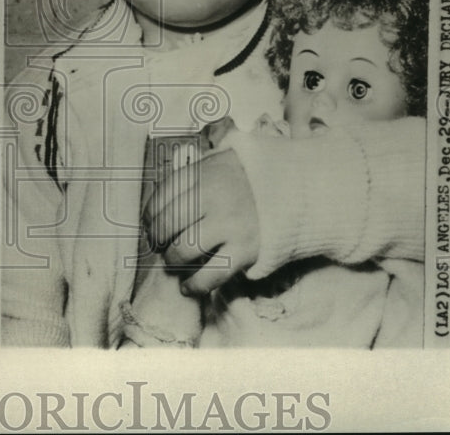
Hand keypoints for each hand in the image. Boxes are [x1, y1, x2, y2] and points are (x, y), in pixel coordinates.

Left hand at [143, 147, 260, 295]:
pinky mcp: (245, 250)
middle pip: (167, 224)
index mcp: (204, 173)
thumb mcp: (219, 163)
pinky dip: (194, 285)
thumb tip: (157, 208)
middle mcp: (213, 197)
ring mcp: (229, 225)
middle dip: (158, 240)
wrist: (299, 189)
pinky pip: (210, 275)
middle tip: (161, 246)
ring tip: (174, 262)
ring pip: (183, 250)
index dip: (150, 216)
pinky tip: (187, 286)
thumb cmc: (252, 178)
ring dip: (172, 261)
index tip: (151, 226)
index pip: (161, 197)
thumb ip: (191, 178)